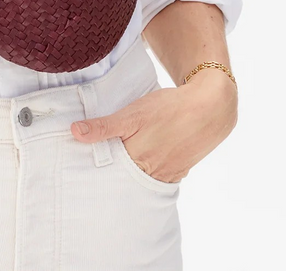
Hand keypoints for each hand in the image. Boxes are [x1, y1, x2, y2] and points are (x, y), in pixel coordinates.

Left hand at [69, 70, 237, 182]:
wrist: (211, 106)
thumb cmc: (169, 108)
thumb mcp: (133, 113)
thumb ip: (104, 126)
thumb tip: (74, 132)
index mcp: (137, 161)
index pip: (108, 173)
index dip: (93, 169)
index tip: (79, 166)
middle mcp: (152, 173)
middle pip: (124, 180)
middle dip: (110, 176)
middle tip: (93, 169)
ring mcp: (168, 174)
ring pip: (141, 180)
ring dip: (129, 175)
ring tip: (115, 167)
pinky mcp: (179, 170)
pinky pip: (158, 177)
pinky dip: (147, 173)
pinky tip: (142, 163)